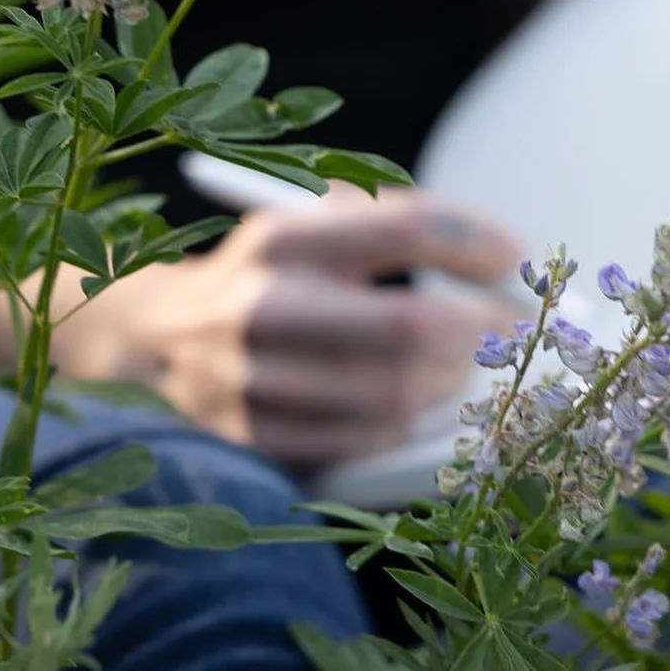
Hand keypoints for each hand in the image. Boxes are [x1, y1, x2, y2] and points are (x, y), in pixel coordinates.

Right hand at [72, 188, 521, 468]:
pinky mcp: (250, 444)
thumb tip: (499, 260)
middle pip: (407, 325)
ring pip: (390, 397)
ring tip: (477, 372)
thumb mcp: (304, 224)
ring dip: (453, 387)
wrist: (150, 340)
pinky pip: (356, 446)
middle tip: (519, 330)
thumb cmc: (265, 275)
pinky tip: (424, 412)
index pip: (403, 225)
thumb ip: (387, 227)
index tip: (516, 251)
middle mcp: (262, 307)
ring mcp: (252, 384)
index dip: (472, 239)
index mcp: (282, 237)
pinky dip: (405, 431)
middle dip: (482, 332)